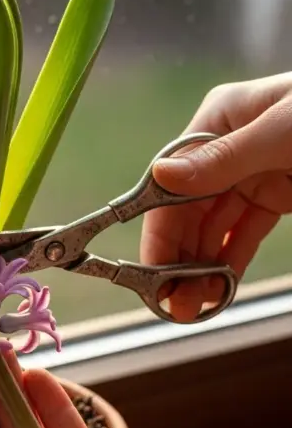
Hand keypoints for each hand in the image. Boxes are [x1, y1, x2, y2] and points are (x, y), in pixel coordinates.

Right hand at [140, 73, 291, 321]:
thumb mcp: (281, 132)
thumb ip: (223, 158)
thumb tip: (161, 175)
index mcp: (218, 120)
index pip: (170, 182)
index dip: (158, 230)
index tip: (149, 271)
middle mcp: (226, 149)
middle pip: (186, 211)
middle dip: (177, 258)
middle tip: (173, 303)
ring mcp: (250, 174)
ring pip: (213, 228)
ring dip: (200, 268)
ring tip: (193, 307)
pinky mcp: (276, 195)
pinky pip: (244, 234)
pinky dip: (230, 261)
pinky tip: (218, 288)